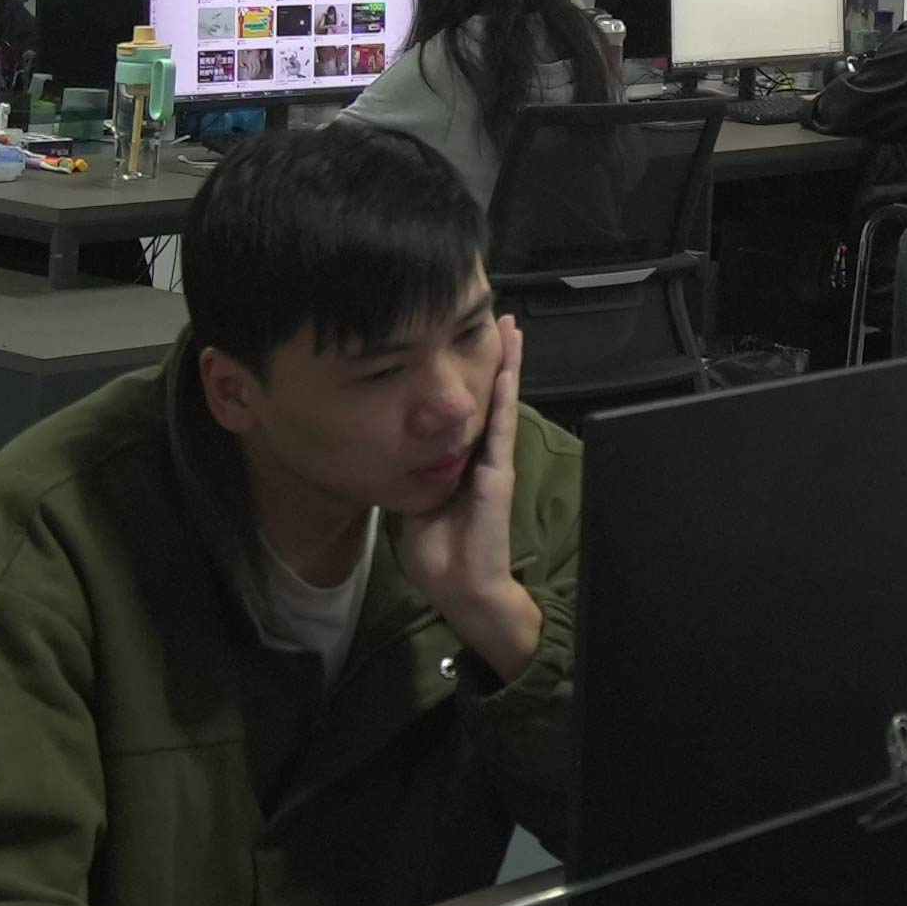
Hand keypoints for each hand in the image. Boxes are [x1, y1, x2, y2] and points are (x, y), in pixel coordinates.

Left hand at [416, 357, 546, 678]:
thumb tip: (394, 451)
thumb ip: (414, 475)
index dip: (472, 377)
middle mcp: (481, 456)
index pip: (467, 411)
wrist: (462, 586)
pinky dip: (504, 398)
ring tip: (512, 329)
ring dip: (507, 365)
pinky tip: (507, 370)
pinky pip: (500, 428)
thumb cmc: (438, 554)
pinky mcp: (498, 473)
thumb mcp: (415, 504)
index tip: (466, 342)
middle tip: (501, 318)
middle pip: (490, 397)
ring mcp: (494, 462)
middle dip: (496, 358)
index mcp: (460, 463)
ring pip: (501, 403)